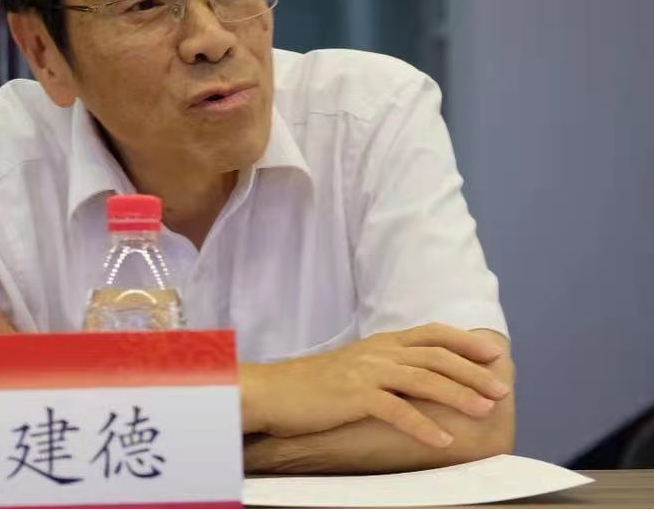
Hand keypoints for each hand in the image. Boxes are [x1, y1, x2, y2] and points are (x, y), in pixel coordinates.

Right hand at [243, 323, 510, 447]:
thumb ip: (384, 368)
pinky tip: (443, 439)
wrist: (272, 391)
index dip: (464, 342)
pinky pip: (396, 410)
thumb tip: (416, 380)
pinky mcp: (354, 395)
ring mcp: (366, 372)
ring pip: (424, 379)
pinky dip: (423, 425)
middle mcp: (377, 352)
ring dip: (459, 395)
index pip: (431, 334)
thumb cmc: (310, 386)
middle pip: (436, 356)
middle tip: (501, 390)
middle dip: (473, 372)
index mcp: (379, 343)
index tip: (492, 355)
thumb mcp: (353, 368)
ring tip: (485, 411)